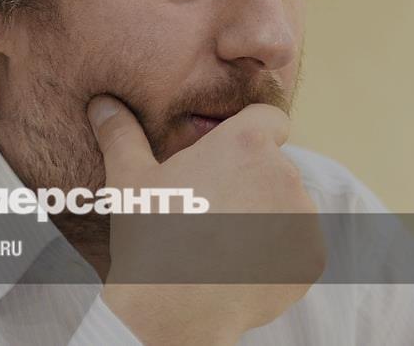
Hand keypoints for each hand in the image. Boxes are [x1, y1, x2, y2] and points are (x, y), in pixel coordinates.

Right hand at [87, 95, 325, 345]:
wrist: (174, 309)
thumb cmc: (150, 237)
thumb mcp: (129, 179)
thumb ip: (121, 133)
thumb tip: (101, 103)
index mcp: (246, 143)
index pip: (269, 119)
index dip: (250, 135)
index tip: (226, 161)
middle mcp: (284, 172)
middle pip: (275, 166)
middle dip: (252, 182)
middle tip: (211, 211)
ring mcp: (303, 216)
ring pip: (289, 206)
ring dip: (268, 218)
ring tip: (224, 243)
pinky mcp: (311, 256)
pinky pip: (299, 246)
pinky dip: (278, 255)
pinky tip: (242, 267)